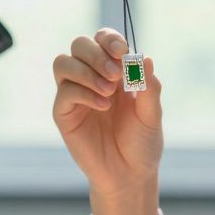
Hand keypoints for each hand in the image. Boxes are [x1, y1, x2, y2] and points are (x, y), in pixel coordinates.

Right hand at [51, 28, 163, 197]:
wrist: (130, 174)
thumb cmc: (142, 142)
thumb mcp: (152, 113)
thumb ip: (149, 87)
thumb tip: (144, 58)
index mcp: (114, 72)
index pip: (103, 40)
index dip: (110, 40)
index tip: (123, 53)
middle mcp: (91, 78)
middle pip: (79, 45)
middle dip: (97, 54)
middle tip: (116, 75)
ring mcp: (75, 95)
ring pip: (63, 62)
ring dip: (86, 71)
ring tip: (109, 92)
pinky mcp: (64, 114)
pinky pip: (64, 92)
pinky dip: (84, 93)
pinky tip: (103, 106)